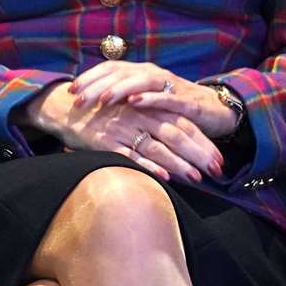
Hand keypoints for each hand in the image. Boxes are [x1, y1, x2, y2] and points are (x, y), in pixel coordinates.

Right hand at [20, 81, 223, 182]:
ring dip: (179, 163)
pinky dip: (149, 167)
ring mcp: (124, 129)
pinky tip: (165, 178)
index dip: (204, 141)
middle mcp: (140, 116)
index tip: (220, 159)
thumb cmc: (104, 110)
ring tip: (197, 177)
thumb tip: (180, 144)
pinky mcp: (107, 143)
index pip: (184, 124)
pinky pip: (131, 156)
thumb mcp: (133, 110)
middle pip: (177, 135)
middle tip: (217, 170)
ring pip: (158, 147)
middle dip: (199, 153)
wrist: (66, 107)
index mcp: (150, 107)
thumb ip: (155, 122)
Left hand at [68, 62, 240, 138]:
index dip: (90, 77)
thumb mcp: (144, 100)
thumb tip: (90, 102)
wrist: (214, 110)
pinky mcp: (185, 100)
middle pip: (121, 73)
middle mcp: (153, 74)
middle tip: (78, 98)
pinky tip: (134, 102)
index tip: (70, 90)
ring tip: (102, 99)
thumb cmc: (173, 107)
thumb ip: (123, 98)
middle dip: (98, 85)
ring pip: (140, 80)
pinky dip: (150, 97)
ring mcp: (170, 85)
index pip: (111, 69)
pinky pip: (166, 97)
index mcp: (141, 72)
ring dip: (120, 89)